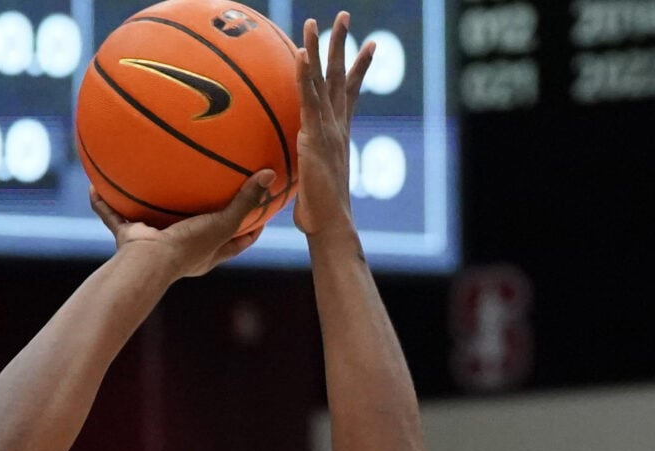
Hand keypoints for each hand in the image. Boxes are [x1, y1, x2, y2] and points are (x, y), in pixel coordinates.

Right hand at [91, 173, 275, 279]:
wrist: (148, 264)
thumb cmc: (188, 247)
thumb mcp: (223, 223)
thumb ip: (246, 200)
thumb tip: (271, 174)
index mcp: (206, 253)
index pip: (235, 244)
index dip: (250, 232)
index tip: (262, 216)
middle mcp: (181, 250)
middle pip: (196, 233)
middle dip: (202, 218)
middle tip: (211, 194)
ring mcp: (153, 244)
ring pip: (153, 223)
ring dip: (148, 207)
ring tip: (149, 182)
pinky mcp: (128, 238)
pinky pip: (112, 217)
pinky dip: (102, 203)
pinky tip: (94, 184)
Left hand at [294, 13, 376, 238]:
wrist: (330, 226)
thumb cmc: (320, 216)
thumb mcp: (311, 185)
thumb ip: (304, 171)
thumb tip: (285, 175)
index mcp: (340, 134)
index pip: (351, 93)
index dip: (360, 68)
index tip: (369, 45)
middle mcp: (338, 126)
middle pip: (342, 76)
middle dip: (343, 44)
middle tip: (344, 16)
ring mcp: (328, 129)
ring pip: (325, 81)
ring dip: (320, 48)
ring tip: (315, 21)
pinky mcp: (316, 137)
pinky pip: (309, 100)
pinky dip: (306, 76)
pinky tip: (302, 53)